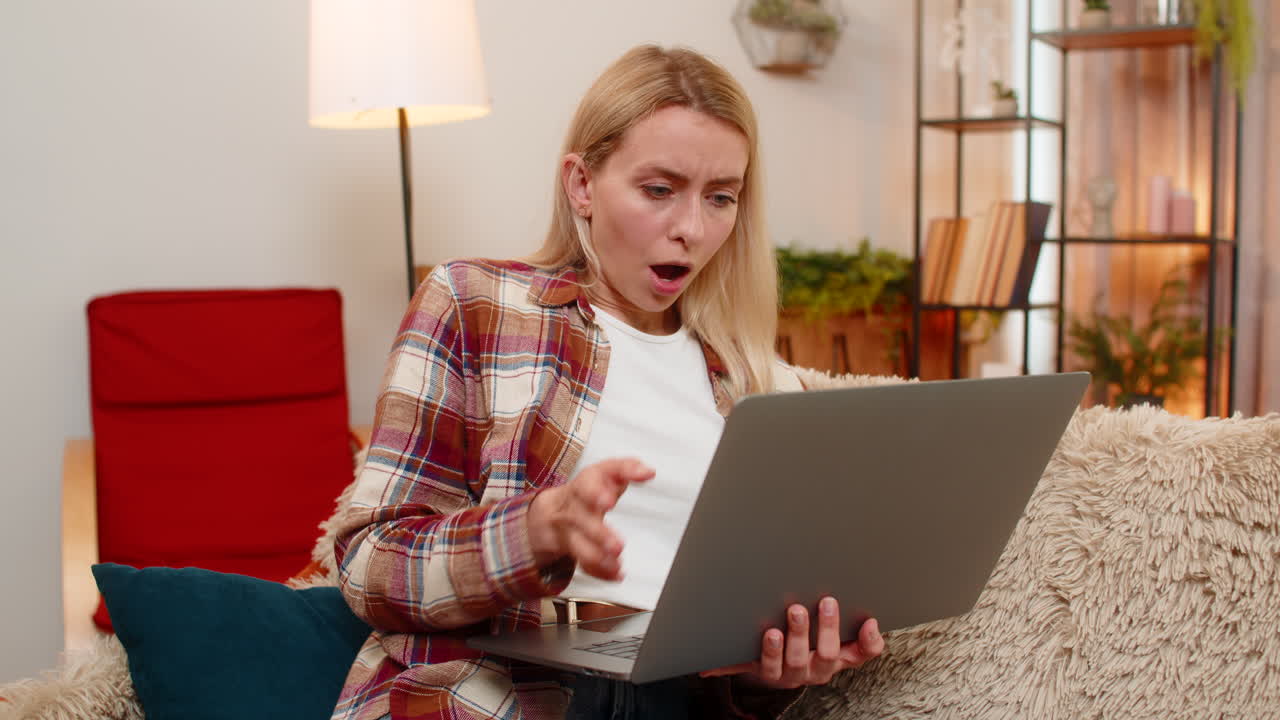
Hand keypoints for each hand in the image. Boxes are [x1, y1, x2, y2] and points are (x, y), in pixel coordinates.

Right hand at [527, 457, 653, 579]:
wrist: (554, 510)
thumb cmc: (588, 489)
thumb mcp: (605, 472)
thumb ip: (627, 468)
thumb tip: (649, 471)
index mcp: (584, 483)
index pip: (588, 482)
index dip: (596, 492)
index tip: (610, 501)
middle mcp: (574, 506)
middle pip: (581, 518)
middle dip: (598, 532)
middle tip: (617, 545)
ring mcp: (570, 529)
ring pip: (578, 543)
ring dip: (597, 555)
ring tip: (616, 562)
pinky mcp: (572, 548)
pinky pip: (582, 562)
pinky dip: (599, 570)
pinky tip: (615, 573)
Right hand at [700, 597, 883, 688]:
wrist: (800, 665)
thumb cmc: (773, 653)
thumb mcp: (750, 658)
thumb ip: (729, 661)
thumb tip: (702, 668)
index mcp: (776, 672)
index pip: (771, 666)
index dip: (773, 652)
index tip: (770, 633)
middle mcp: (803, 672)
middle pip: (801, 659)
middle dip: (798, 633)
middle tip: (796, 608)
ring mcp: (827, 665)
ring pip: (829, 654)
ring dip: (827, 629)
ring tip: (826, 604)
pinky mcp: (850, 657)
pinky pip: (864, 654)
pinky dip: (870, 640)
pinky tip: (869, 622)